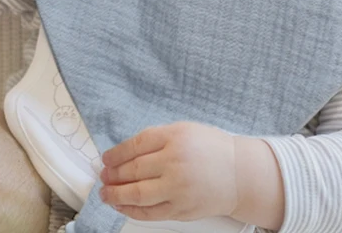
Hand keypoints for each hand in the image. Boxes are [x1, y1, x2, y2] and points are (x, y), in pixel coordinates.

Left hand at [99, 121, 237, 222]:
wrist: (239, 174)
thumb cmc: (210, 149)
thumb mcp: (183, 130)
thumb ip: (156, 138)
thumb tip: (125, 151)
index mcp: (174, 138)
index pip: (135, 145)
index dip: (116, 153)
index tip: (106, 158)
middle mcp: (175, 163)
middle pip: (134, 170)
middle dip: (113, 174)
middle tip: (102, 175)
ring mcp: (178, 189)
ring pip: (138, 194)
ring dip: (116, 194)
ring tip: (105, 192)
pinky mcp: (182, 210)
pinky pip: (150, 213)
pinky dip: (131, 210)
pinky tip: (121, 206)